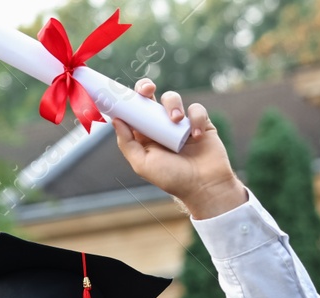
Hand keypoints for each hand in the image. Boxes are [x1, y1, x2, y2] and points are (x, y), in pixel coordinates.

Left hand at [113, 80, 246, 219]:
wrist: (204, 185)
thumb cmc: (171, 178)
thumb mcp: (142, 163)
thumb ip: (127, 143)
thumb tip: (115, 120)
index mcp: (143, 135)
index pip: (132, 112)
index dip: (126, 100)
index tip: (120, 92)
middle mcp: (160, 126)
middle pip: (150, 98)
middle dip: (145, 88)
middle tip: (148, 90)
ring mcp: (180, 123)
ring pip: (172, 99)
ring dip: (173, 105)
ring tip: (176, 121)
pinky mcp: (200, 122)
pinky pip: (196, 110)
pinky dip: (196, 119)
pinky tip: (196, 135)